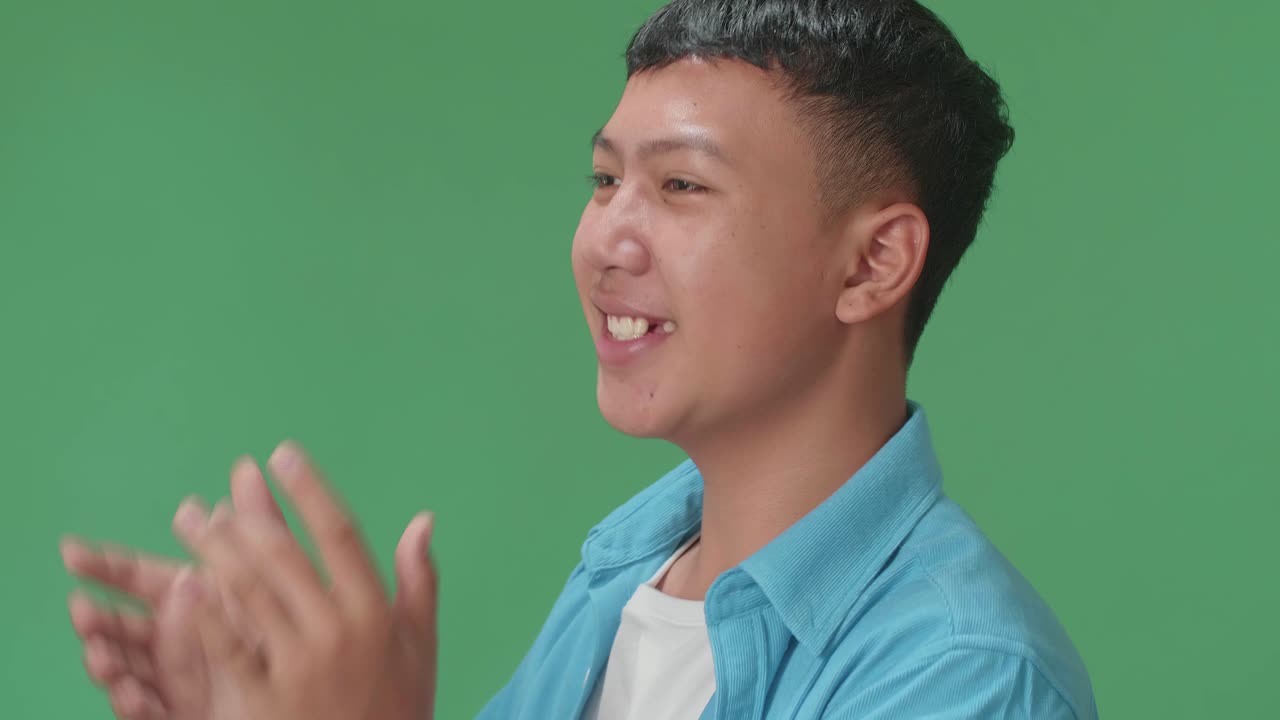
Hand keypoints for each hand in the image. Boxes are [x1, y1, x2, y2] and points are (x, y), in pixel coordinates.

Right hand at [61, 457, 286, 719]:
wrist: (300, 683)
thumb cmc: (275, 623)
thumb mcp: (266, 572)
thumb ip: (255, 524)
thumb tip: (247, 466)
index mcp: (184, 600)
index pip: (135, 577)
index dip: (103, 564)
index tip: (70, 549)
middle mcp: (170, 637)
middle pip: (123, 626)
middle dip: (99, 618)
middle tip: (83, 610)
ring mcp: (170, 676)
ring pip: (129, 668)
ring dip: (109, 661)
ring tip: (100, 655)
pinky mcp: (179, 710)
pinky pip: (153, 710)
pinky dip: (138, 702)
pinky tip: (132, 694)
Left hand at [184, 441, 438, 719]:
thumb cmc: (395, 709)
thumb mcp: (420, 647)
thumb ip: (419, 581)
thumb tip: (423, 520)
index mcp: (375, 613)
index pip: (341, 534)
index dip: (310, 490)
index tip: (284, 455)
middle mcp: (337, 633)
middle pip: (285, 556)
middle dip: (249, 514)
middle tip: (223, 485)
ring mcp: (298, 667)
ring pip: (251, 592)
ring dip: (217, 549)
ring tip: (193, 521)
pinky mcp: (263, 700)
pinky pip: (227, 649)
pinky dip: (203, 614)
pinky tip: (183, 583)